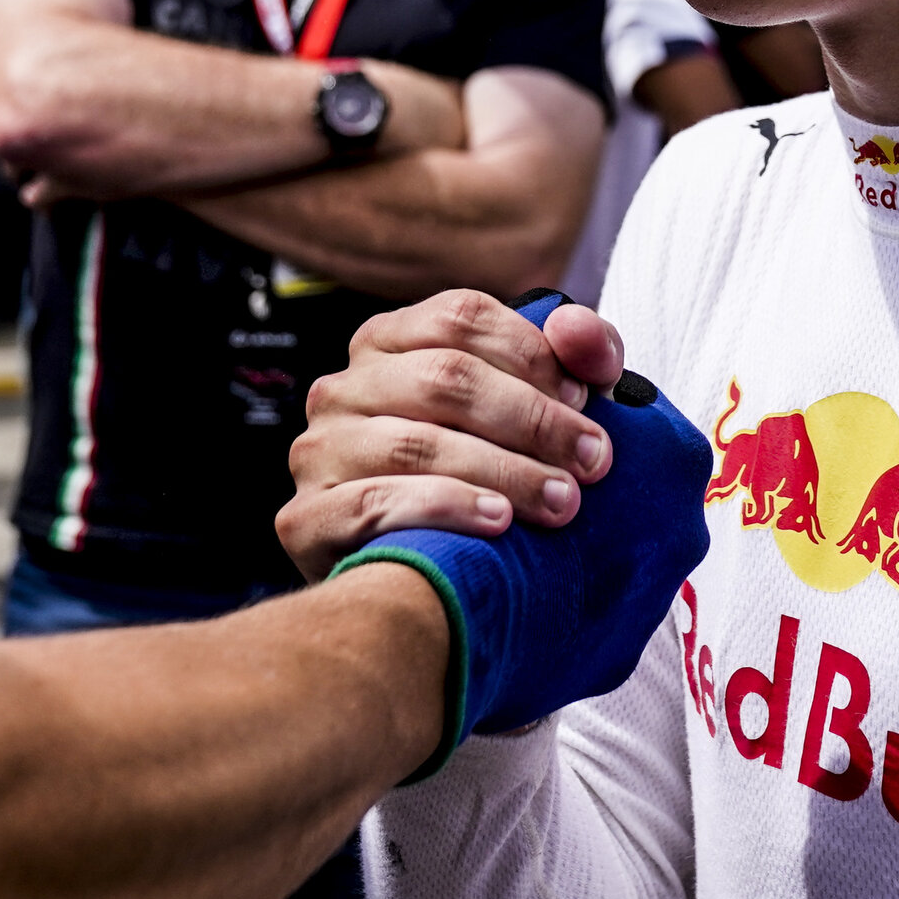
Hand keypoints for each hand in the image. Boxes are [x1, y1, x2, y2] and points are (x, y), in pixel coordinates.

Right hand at [279, 289, 624, 582]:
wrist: (415, 581)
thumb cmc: (477, 478)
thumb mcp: (530, 407)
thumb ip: (570, 357)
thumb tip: (581, 333)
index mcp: (386, 341)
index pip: (459, 317)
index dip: (530, 351)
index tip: (584, 395)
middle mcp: (342, 388)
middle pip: (446, 378)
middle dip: (533, 419)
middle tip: (592, 461)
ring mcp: (318, 451)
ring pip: (417, 443)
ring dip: (504, 471)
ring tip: (562, 501)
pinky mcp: (306, 517)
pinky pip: (376, 504)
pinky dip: (446, 509)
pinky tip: (497, 523)